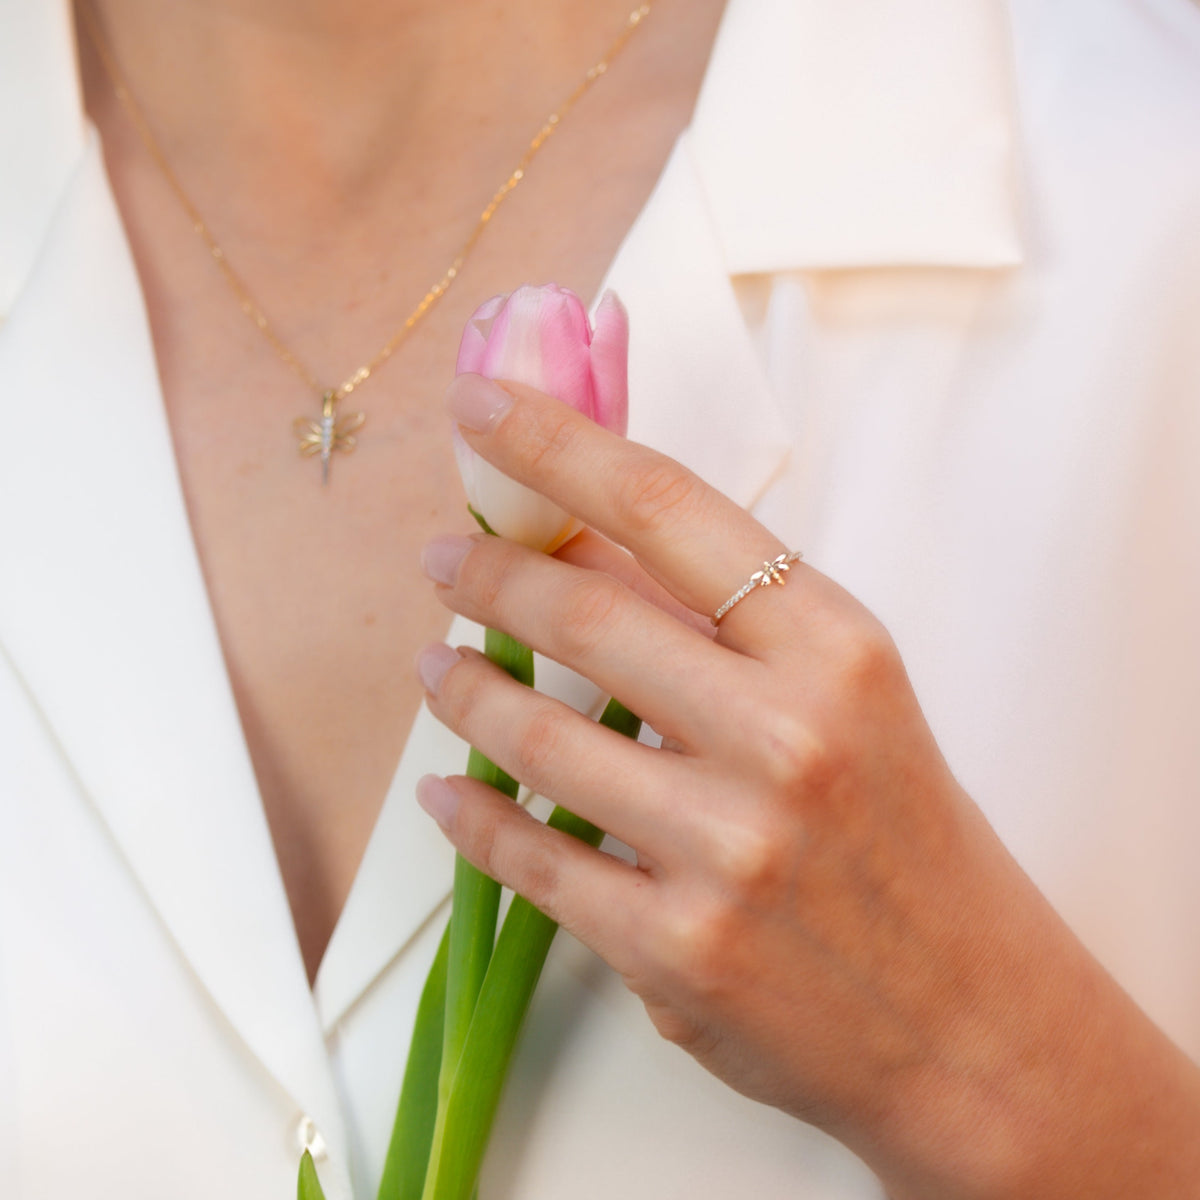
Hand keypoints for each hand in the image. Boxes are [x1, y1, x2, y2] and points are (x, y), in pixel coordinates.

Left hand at [416, 374, 1199, 1198]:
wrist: (970, 1019)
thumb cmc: (907, 837)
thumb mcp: (847, 698)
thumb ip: (727, 619)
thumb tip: (584, 543)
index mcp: (835, 647)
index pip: (668, 506)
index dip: (556, 442)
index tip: (482, 406)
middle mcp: (784, 737)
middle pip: (585, 612)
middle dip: (486, 574)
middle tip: (442, 563)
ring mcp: (726, 850)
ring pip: (538, 737)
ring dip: (463, 691)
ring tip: (436, 665)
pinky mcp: (676, 952)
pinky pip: (533, 861)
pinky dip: (471, 815)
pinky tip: (446, 789)